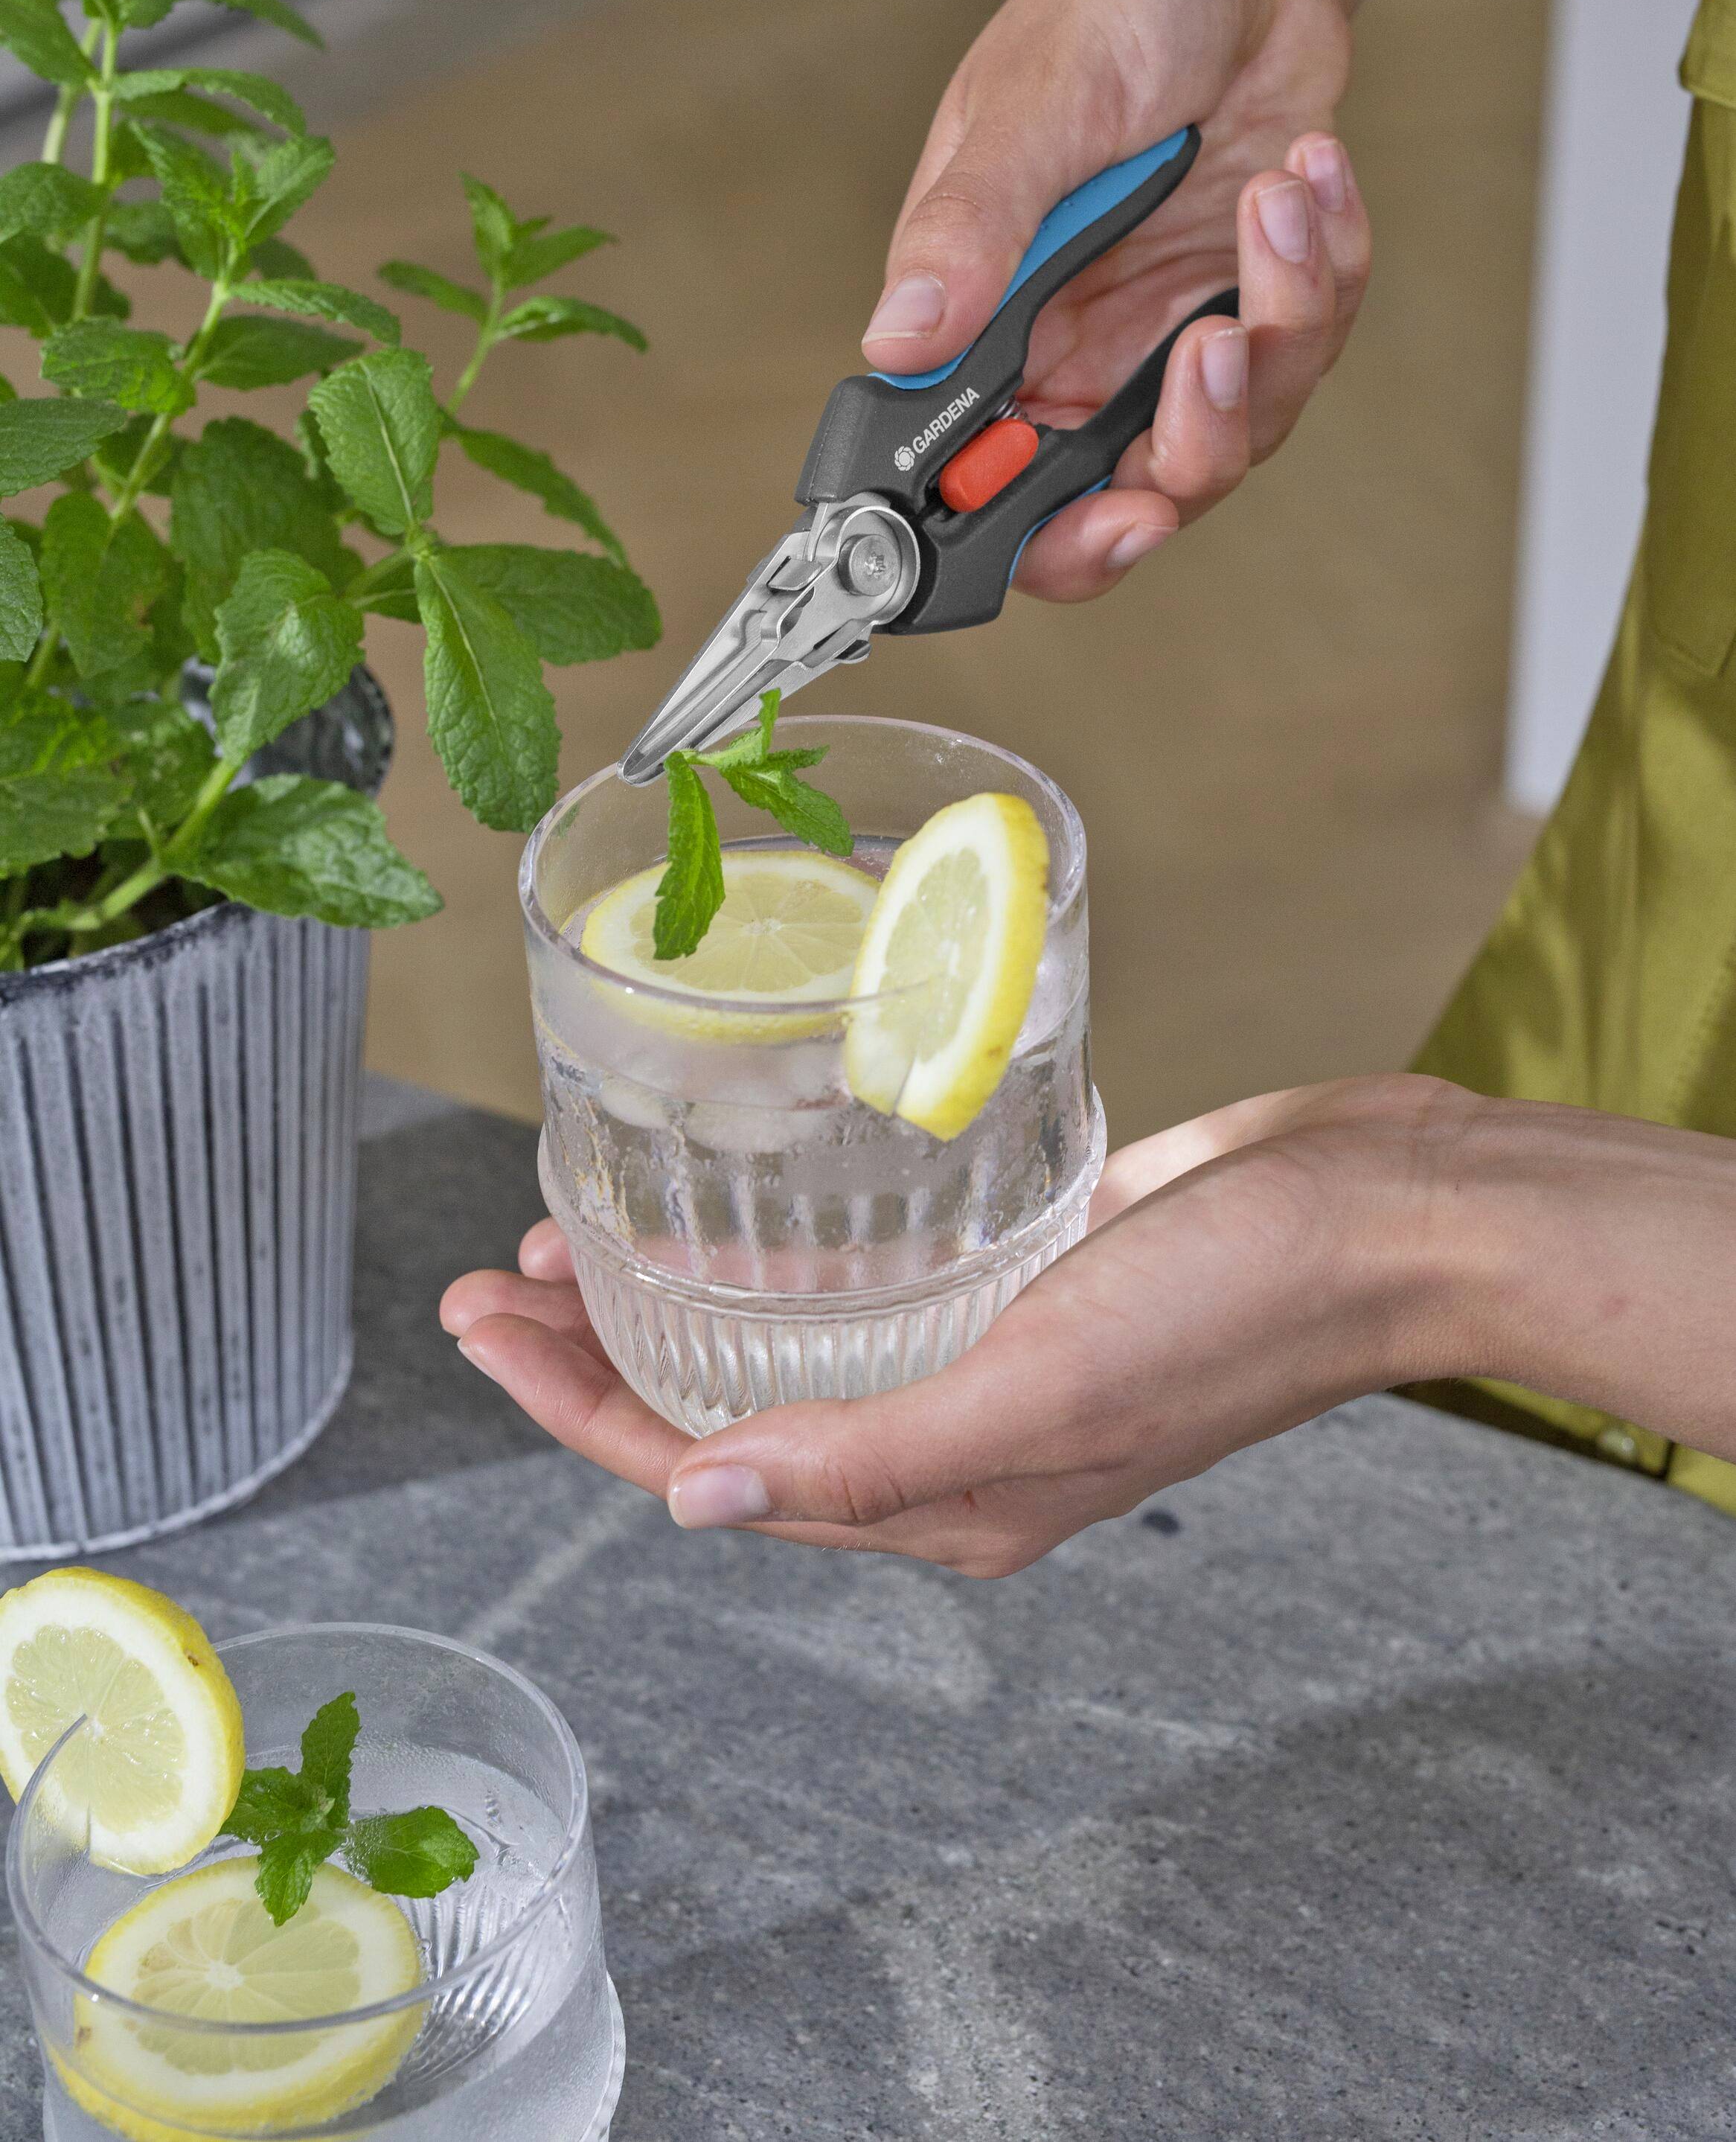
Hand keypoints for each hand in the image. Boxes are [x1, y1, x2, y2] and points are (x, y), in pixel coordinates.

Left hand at [439, 1076, 1483, 1576]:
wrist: (1384, 1217)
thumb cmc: (1231, 1309)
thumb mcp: (1033, 1392)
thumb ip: (863, 1454)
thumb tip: (690, 1503)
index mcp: (944, 1500)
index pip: (708, 1470)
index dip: (578, 1407)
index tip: (481, 1326)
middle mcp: (952, 1439)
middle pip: (728, 1408)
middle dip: (599, 1352)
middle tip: (496, 1273)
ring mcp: (988, 1353)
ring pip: (789, 1340)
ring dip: (681, 1291)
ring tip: (581, 1224)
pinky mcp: (1025, 1271)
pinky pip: (871, 1275)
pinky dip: (787, 1246)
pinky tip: (740, 1193)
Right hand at [860, 0, 1469, 602]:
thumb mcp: (1031, 103)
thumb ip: (967, 231)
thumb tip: (895, 339)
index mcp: (987, 322)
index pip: (986, 484)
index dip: (1039, 538)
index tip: (1111, 521)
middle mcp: (1076, 347)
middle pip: (1124, 496)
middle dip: (1186, 458)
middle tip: (1218, 354)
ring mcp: (1170, 329)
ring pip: (1238, 430)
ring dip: (1281, 319)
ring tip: (1278, 194)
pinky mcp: (1258, 296)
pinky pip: (1310, 341)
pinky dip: (1327, 263)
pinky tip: (1307, 173)